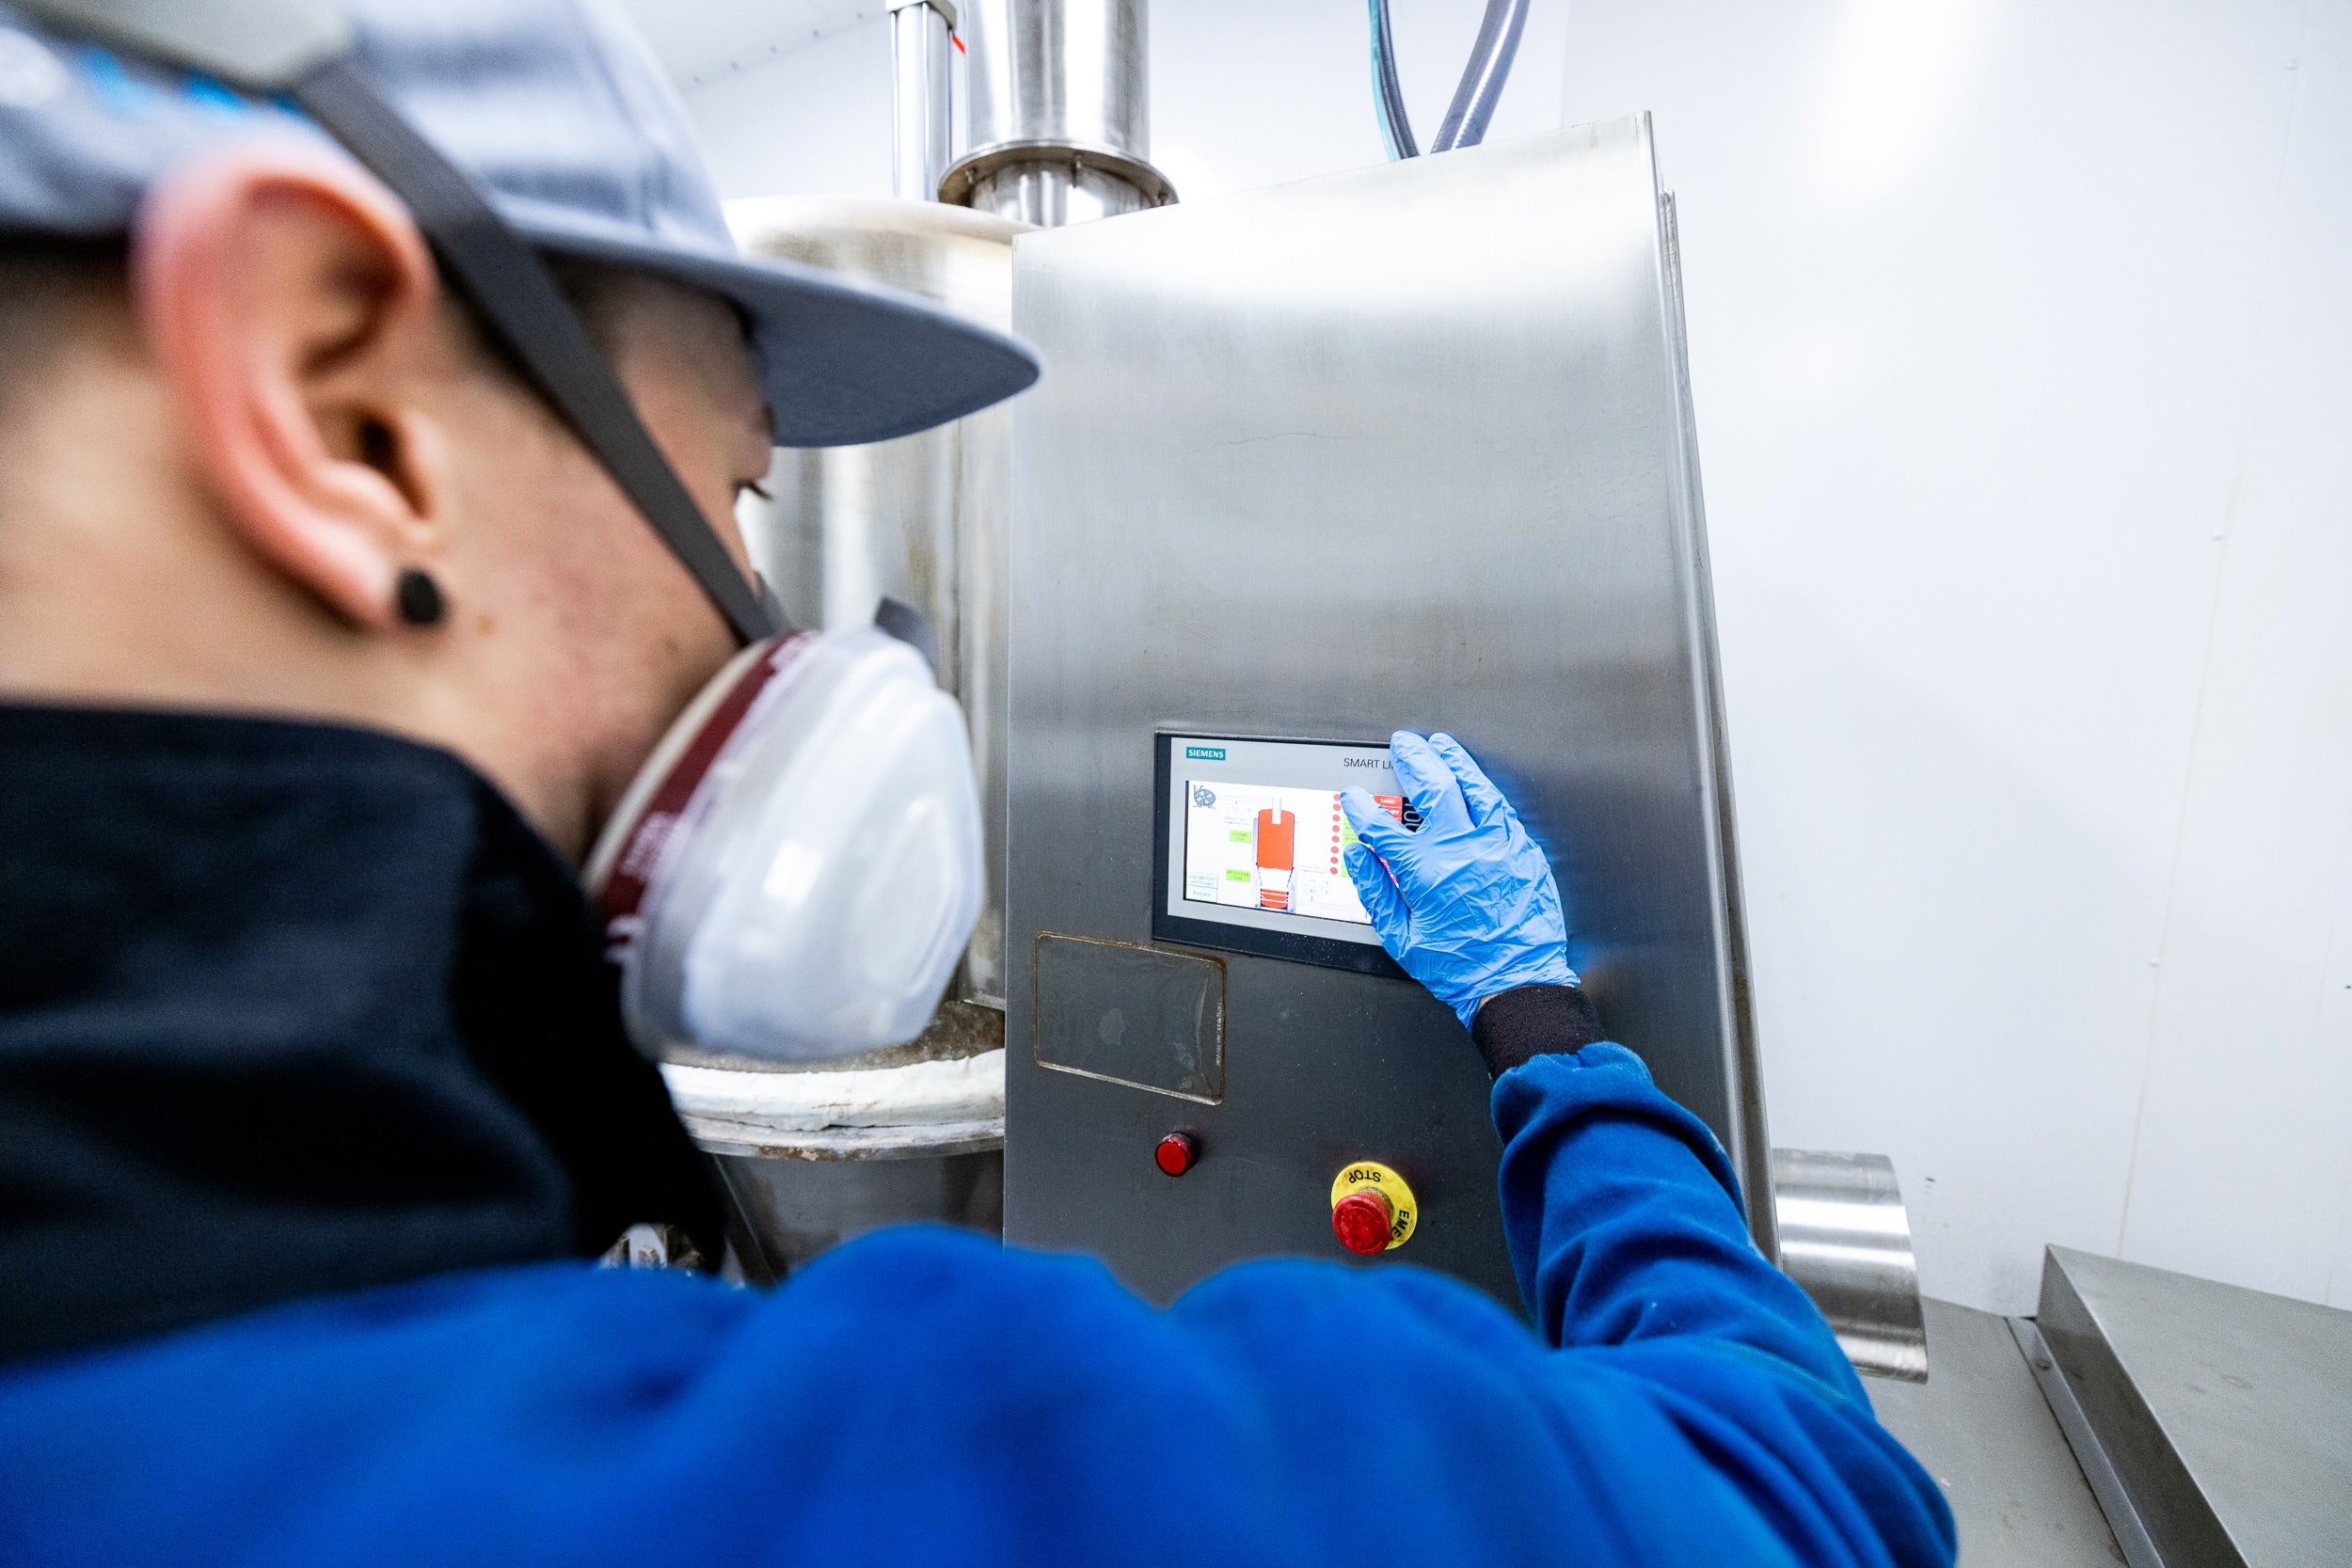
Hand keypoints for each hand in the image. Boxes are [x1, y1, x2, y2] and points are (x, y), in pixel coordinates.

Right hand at [1342, 731, 1575, 1029]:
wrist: (1516, 981)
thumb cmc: (1462, 967)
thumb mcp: (1403, 938)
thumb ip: (1376, 891)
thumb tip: (1358, 856)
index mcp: (1427, 872)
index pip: (1384, 827)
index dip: (1363, 807)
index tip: (1355, 798)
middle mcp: (1463, 850)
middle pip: (1434, 788)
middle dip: (1414, 761)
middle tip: (1404, 745)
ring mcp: (1497, 847)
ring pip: (1474, 789)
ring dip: (1454, 763)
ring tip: (1441, 747)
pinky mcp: (1523, 851)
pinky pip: (1502, 809)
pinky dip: (1484, 789)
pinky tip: (1476, 781)